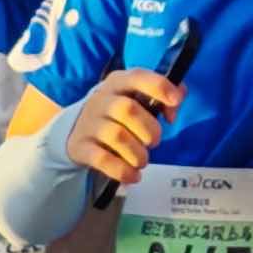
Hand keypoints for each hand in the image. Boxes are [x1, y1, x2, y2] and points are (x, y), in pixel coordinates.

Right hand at [60, 66, 180, 186]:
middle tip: (153, 142)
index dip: (158, 86)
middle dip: (150, 130)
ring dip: (138, 153)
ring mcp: (89, 123)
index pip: (137, 77)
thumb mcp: (136, 98)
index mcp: (118, 82)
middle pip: (128, 109)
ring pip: (117, 136)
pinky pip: (102, 159)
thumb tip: (174, 108)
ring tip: (142, 160)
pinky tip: (133, 175)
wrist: (77, 130)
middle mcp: (101, 100)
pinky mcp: (81, 147)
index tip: (175, 101)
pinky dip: (122, 170)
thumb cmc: (117, 113)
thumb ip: (163, 97)